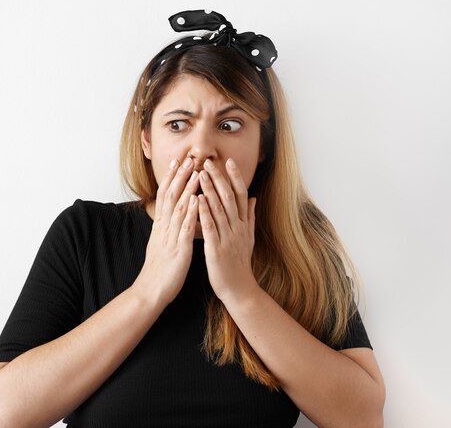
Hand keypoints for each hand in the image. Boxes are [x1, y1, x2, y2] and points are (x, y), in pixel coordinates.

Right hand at [133, 157, 199, 306]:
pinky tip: (198, 200)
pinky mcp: (179, 249)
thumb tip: (173, 216)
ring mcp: (170, 237)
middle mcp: (164, 227)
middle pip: (170, 196)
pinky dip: (191, 213)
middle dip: (179, 176)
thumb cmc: (160, 268)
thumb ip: (167, 228)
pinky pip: (185, 228)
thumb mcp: (162, 243)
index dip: (171, 177)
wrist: (151, 291)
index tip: (177, 161)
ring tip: (196, 172)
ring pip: (178, 207)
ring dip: (187, 188)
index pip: (164, 195)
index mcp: (161, 226)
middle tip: (188, 158)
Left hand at [197, 158, 257, 301]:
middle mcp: (238, 228)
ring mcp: (228, 238)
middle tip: (208, 162)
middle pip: (230, 197)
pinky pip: (210, 227)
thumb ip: (250, 217)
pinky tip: (197, 200)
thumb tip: (254, 198)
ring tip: (201, 174)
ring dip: (210, 190)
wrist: (239, 289)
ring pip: (219, 209)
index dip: (235, 177)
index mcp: (244, 224)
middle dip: (219, 178)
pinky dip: (204, 212)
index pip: (241, 195)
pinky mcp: (217, 249)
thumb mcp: (249, 238)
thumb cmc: (240, 264)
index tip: (228, 161)